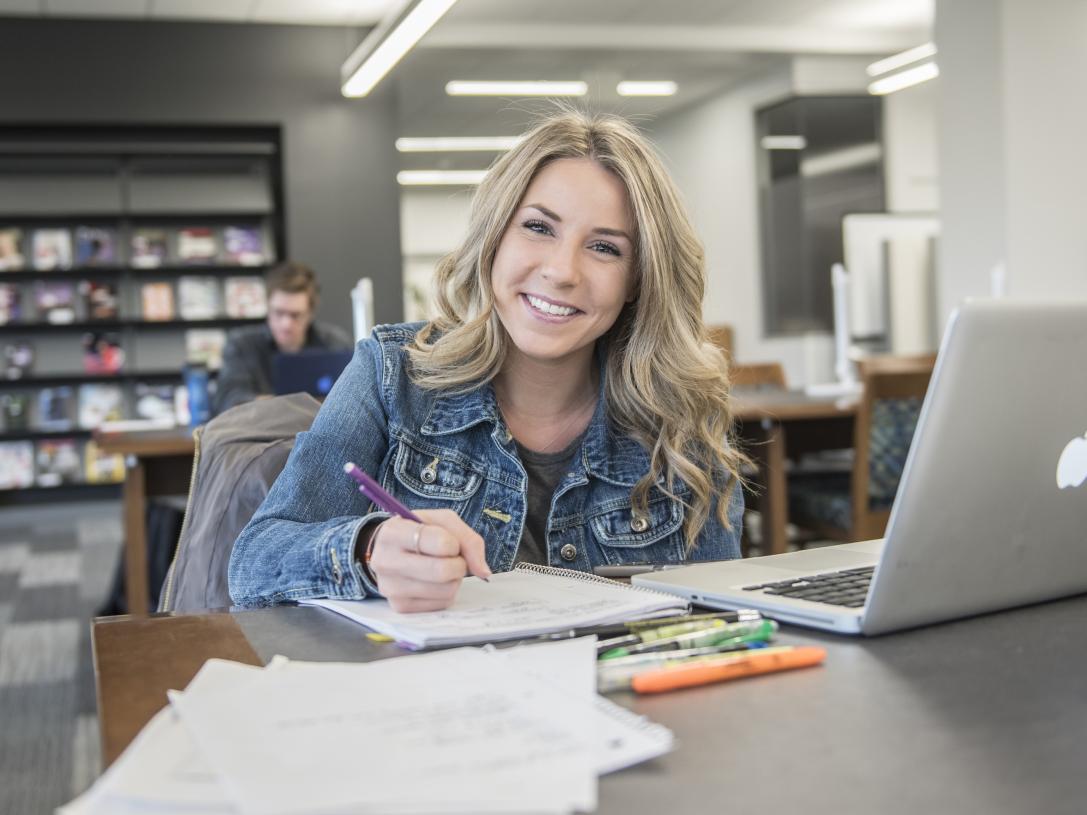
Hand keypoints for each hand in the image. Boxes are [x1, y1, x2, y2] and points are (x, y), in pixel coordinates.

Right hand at [367, 509, 491, 612]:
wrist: (391, 550)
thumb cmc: (420, 531)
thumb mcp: (442, 521)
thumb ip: (468, 539)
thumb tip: (483, 572)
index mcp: (393, 533)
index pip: (440, 543)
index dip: (454, 543)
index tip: (449, 542)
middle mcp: (385, 562)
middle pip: (442, 571)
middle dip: (459, 564)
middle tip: (453, 558)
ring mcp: (390, 588)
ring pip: (446, 590)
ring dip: (454, 579)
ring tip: (441, 567)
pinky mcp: (400, 607)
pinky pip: (442, 603)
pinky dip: (447, 592)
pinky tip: (434, 581)